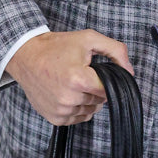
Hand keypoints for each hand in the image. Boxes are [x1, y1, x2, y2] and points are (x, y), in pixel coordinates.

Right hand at [5, 29, 132, 125]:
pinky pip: (78, 117)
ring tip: (73, 82)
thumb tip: (129, 70)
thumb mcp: (89, 39)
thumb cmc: (57, 47)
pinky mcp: (55, 118)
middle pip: (99, 100)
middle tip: (81, 73)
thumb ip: (115, 50)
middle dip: (95, 87)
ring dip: (87, 98)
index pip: (108, 90)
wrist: (27, 57)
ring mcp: (61, 111)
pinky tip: (67, 92)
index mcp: (79, 79)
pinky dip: (77, 107)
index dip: (105, 79)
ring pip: (90, 110)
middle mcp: (69, 99)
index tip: (95, 71)